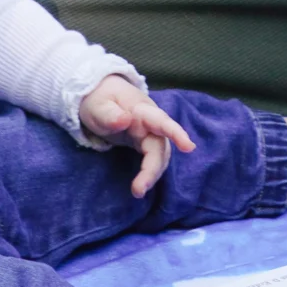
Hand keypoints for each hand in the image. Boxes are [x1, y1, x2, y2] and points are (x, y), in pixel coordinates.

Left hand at [79, 74, 195, 195]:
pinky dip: (149, 172)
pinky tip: (140, 185)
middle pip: (160, 147)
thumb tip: (126, 120)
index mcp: (141, 110)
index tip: (189, 147)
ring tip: (137, 191)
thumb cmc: (99, 99)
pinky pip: (152, 158)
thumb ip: (110, 114)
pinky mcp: (144, 143)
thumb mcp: (98, 106)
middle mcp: (150, 123)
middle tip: (138, 190)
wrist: (98, 94)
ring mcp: (148, 133)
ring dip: (152, 174)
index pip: (162, 121)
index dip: (177, 134)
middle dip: (153, 169)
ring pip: (159, 156)